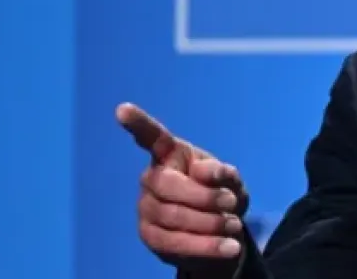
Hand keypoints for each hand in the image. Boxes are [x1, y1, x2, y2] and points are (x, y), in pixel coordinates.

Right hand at [117, 102, 250, 271]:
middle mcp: (152, 179)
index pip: (152, 137)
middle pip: (168, 185)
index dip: (138, 123)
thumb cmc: (222, 196)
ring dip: (209, 222)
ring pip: (172, 215)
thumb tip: (203, 171)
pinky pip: (173, 241)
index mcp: (171, 155)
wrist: (220, 234)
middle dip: (204, 196)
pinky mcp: (150, 236)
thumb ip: (222, 174)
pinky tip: (229, 247)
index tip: (122, 109)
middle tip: (231, 202)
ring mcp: (147, 208)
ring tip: (234, 226)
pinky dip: (205, 246)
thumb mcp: (232, 182)